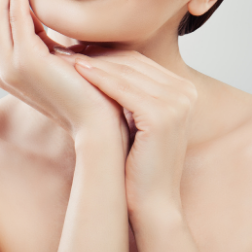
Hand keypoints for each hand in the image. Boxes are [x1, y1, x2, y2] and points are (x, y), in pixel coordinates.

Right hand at [0, 0, 126, 142]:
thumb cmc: (101, 92)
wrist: (108, 127)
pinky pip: (15, 16)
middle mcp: (6, 67)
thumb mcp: (78, 55)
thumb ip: (65, 36)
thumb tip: (70, 9)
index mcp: (17, 66)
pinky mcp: (25, 63)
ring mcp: (11, 67)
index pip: (6, 16)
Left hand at [59, 48, 197, 216]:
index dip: (106, 54)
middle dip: (98, 54)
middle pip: (133, 63)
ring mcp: (177, 103)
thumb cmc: (139, 164)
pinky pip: (123, 89)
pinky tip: (77, 70)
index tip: (76, 48)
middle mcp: (186, 92)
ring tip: (65, 54)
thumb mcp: (138, 120)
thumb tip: (100, 63)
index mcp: (183, 90)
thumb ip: (131, 92)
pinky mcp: (162, 116)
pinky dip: (98, 78)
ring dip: (93, 62)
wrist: (153, 204)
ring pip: (125, 72)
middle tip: (66, 46)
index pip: (139, 62)